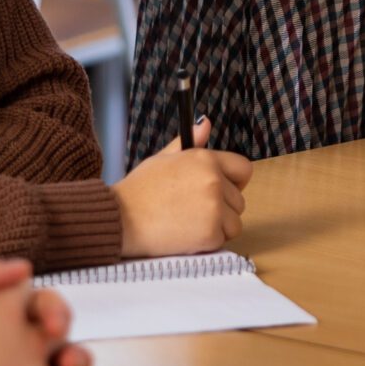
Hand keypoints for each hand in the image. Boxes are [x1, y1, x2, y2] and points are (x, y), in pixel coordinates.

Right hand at [113, 118, 253, 256]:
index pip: (244, 169)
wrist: (121, 219)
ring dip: (217, 227)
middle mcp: (214, 181)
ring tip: (188, 224)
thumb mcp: (163, 158)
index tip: (223, 191)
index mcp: (206, 159)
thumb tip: (205, 122)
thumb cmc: (139, 190)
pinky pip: (222, 240)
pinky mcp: (210, 234)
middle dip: (222, 208)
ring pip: (234, 223)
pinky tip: (185, 235)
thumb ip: (191, 143)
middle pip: (239, 200)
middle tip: (192, 211)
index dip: (235, 182)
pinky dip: (207, 243)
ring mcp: (214, 208)